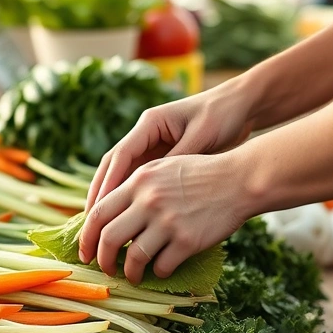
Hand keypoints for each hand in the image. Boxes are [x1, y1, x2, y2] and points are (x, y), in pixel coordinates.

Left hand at [78, 152, 252, 283]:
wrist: (239, 179)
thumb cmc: (201, 174)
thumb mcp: (162, 167)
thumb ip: (135, 186)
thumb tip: (106, 212)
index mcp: (138, 181)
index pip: (98, 213)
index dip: (87, 237)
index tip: (86, 251)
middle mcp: (148, 201)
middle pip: (108, 238)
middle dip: (102, 259)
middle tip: (105, 268)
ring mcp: (168, 222)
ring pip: (134, 257)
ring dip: (130, 272)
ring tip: (133, 276)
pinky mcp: (187, 240)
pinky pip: (162, 266)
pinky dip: (158, 273)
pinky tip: (161, 270)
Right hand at [85, 83, 256, 211]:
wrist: (242, 106)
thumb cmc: (223, 116)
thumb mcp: (201, 137)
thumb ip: (177, 161)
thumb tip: (154, 188)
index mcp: (150, 124)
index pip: (120, 156)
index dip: (108, 183)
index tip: (99, 207)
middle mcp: (145, 135)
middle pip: (113, 166)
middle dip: (100, 194)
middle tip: (91, 222)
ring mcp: (152, 146)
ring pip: (123, 176)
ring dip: (112, 199)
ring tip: (102, 226)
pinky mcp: (162, 158)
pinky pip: (140, 181)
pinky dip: (131, 199)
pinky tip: (127, 219)